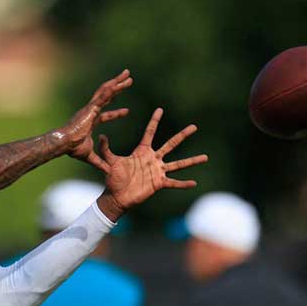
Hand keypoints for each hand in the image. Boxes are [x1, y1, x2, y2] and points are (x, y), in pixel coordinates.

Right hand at [60, 70, 132, 163]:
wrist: (64, 143)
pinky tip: (119, 82)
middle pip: (107, 97)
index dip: (116, 114)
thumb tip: (108, 172)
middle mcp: (91, 112)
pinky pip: (102, 96)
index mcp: (90, 121)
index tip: (127, 112)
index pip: (106, 115)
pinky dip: (111, 89)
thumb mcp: (90, 157)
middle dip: (118, 88)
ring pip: (106, 91)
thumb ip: (99, 162)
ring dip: (118, 83)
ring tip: (128, 75)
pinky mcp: (90, 108)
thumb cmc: (72, 149)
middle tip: (128, 80)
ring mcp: (90, 108)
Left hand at [91, 108, 207, 216]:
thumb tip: (100, 135)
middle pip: (171, 144)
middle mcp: (153, 159)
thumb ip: (106, 149)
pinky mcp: (159, 183)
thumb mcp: (110, 162)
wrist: (116, 196)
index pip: (150, 132)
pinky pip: (173, 183)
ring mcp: (158, 171)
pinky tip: (194, 183)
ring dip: (192, 160)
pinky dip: (183, 183)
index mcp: (142, 151)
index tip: (160, 109)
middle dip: (182, 135)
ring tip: (205, 157)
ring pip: (178, 164)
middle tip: (194, 126)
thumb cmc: (113, 179)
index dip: (154, 121)